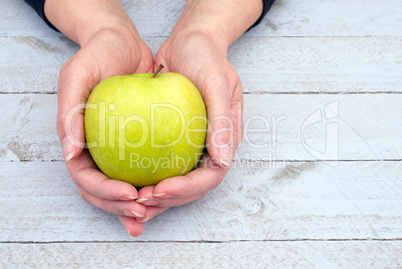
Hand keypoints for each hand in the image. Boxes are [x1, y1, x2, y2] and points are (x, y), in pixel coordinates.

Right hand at [56, 25, 153, 236]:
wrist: (123, 45)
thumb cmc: (97, 56)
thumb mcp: (76, 74)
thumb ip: (68, 112)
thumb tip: (69, 154)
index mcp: (77, 141)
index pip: (84, 178)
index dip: (104, 192)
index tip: (130, 194)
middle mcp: (97, 150)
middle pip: (103, 191)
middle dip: (121, 207)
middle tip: (145, 210)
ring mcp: (117, 149)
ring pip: (124, 187)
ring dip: (138, 205)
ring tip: (156, 212)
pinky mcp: (139, 143)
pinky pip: (146, 169)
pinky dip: (155, 185)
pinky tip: (170, 193)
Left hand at [134, 30, 243, 221]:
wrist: (191, 42)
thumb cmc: (208, 58)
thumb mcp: (219, 83)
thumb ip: (223, 122)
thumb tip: (224, 160)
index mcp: (225, 139)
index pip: (211, 175)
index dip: (187, 188)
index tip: (160, 189)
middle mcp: (209, 147)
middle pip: (192, 187)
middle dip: (168, 199)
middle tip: (140, 201)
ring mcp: (190, 145)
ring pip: (175, 180)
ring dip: (155, 196)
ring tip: (130, 200)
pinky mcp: (172, 138)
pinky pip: (160, 163)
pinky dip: (145, 175)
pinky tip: (124, 180)